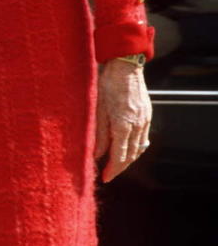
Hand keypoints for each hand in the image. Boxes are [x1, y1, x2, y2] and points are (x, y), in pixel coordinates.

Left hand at [94, 59, 151, 181]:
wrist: (124, 67)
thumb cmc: (106, 86)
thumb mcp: (97, 110)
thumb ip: (99, 135)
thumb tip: (97, 155)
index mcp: (123, 126)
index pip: (119, 156)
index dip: (113, 170)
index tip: (105, 178)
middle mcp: (136, 125)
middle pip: (131, 156)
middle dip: (120, 168)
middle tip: (109, 175)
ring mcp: (144, 120)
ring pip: (139, 148)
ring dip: (129, 159)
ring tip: (117, 165)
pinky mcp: (147, 114)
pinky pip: (143, 137)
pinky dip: (136, 147)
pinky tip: (128, 149)